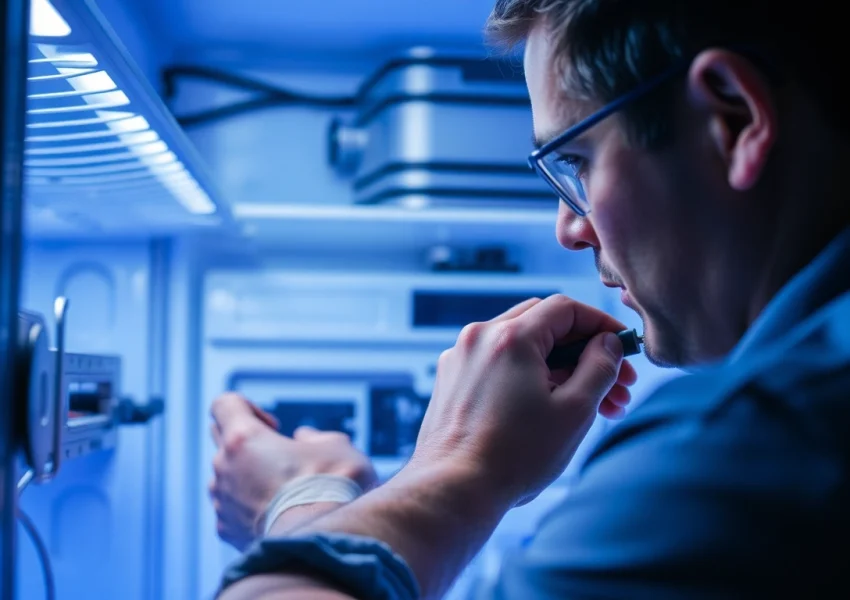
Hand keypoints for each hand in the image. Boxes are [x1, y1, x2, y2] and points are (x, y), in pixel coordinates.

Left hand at [209, 393, 377, 549]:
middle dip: (248, 441)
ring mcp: (222, 501)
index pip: (225, 404)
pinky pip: (232, 508)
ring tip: (284, 490)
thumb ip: (314, 437)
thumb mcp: (337, 445)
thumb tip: (304, 440)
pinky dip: (250, 506)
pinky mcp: (226, 530)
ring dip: (249, 476)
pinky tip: (279, 513)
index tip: (275, 426)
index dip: (249, 408)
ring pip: (227, 476)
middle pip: (221, 438)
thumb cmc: (331, 490)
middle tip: (280, 454)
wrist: (325, 543)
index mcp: (243, 438)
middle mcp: (224, 467)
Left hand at [409, 294, 637, 506]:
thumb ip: (600, 367)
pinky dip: (527, 377)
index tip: (624, 349)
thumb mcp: (575, 410)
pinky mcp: (451, 380)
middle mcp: (480, 337)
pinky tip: (547, 409)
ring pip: (521, 346)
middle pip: (543, 323)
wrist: (453, 489)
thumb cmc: (515, 455)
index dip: (602, 325)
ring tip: (590, 406)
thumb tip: (608, 343)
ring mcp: (461, 358)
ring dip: (558, 368)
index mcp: (511, 337)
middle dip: (584, 351)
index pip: (566, 308)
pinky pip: (498, 364)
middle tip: (616, 385)